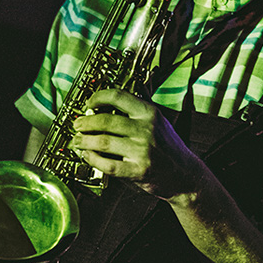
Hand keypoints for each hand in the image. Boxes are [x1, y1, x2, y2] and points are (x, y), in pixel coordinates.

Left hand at [69, 88, 202, 199]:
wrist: (185, 174)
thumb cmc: (169, 146)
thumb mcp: (160, 120)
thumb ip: (141, 105)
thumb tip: (125, 88)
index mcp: (150, 112)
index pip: (118, 96)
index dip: (98, 97)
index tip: (88, 103)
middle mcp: (147, 129)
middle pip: (106, 120)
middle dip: (85, 122)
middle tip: (77, 124)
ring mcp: (143, 150)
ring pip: (103, 142)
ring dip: (84, 141)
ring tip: (77, 140)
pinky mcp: (138, 170)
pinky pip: (108, 164)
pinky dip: (93, 159)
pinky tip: (88, 155)